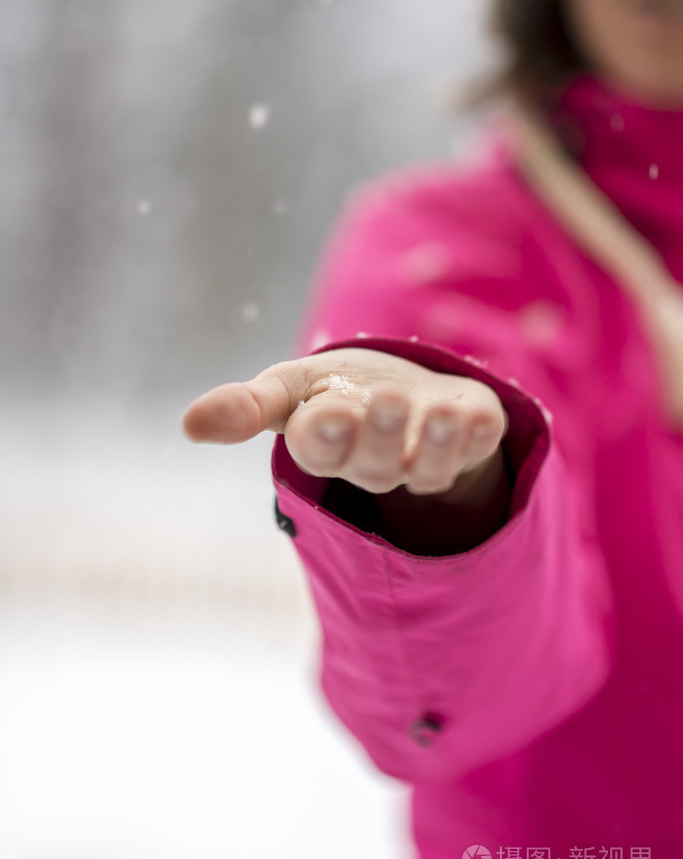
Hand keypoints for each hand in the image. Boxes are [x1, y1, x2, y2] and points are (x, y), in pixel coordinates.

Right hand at [181, 348, 508, 498]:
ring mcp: (424, 456)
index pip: (320, 451)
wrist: (403, 390)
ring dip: (434, 444)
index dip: (325, 437)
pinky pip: (476, 448)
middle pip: (375, 464)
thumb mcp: (291, 389)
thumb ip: (246, 406)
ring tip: (436, 412)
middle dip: (378, 435)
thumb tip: (189, 425)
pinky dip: (478, 434)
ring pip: (428, 468)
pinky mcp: (468, 441)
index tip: (325, 414)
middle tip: (381, 400)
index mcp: (328, 446)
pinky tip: (476, 415)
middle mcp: (376, 460)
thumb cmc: (338, 393)